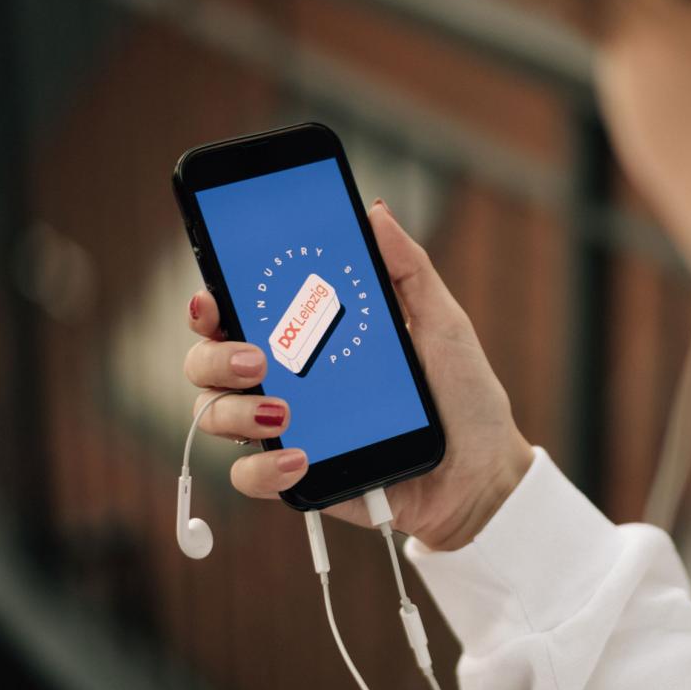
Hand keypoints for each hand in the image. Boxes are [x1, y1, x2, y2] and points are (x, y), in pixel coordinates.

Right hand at [183, 199, 533, 549]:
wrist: (483, 474)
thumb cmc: (462, 396)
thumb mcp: (442, 324)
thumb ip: (407, 269)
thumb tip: (374, 212)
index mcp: (310, 337)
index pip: (240, 312)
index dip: (210, 302)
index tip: (212, 296)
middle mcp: (286, 380)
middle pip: (207, 362)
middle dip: (214, 355)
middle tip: (256, 357)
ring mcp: (288, 430)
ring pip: (215, 416)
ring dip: (234, 410)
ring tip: (282, 412)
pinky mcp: (298, 477)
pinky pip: (249, 476)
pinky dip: (263, 468)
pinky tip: (300, 457)